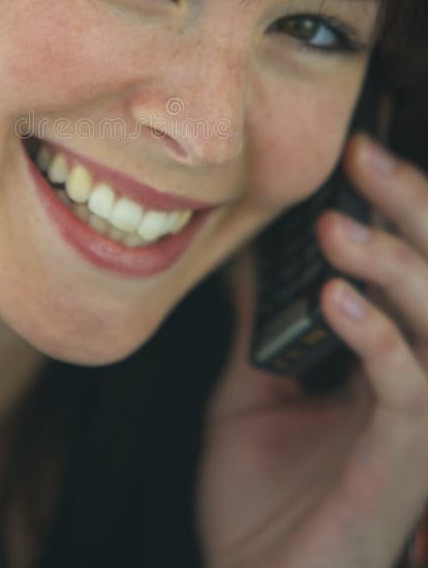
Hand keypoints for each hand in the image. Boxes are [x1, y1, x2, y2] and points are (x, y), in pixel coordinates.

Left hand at [195, 132, 427, 567]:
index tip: (358, 150)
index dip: (395, 208)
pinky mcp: (400, 470)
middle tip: (367, 156)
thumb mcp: (248, 391)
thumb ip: (258, 326)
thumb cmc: (258, 502)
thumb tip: (241, 256)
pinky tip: (337, 299)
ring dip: (397, 268)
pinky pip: (409, 395)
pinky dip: (380, 340)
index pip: (409, 269)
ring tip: (338, 228)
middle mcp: (413, 388)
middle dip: (413, 212)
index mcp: (384, 363)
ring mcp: (414, 429)